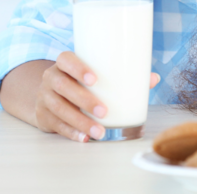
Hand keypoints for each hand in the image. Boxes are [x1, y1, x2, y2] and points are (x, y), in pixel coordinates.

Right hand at [34, 51, 159, 142]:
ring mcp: (44, 97)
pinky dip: (71, 132)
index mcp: (64, 64)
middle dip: (84, 99)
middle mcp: (51, 78)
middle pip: (63, 87)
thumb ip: (124, 75)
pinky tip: (84, 138)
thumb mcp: (96, 74)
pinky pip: (56, 124)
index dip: (78, 68)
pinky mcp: (43, 116)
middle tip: (104, 111)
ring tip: (99, 131)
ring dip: (80, 121)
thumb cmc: (80, 82)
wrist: (50, 95)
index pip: (66, 60)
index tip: (95, 79)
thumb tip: (153, 78)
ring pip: (59, 108)